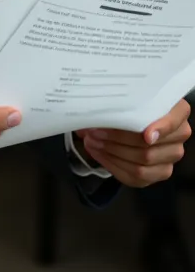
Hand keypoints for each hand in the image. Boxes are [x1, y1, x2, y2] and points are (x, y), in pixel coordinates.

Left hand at [76, 99, 190, 186]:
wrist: (138, 114)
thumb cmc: (135, 101)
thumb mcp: (134, 94)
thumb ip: (123, 100)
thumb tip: (98, 108)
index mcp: (177, 111)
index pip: (172, 122)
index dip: (160, 130)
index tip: (145, 135)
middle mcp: (179, 135)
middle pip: (149, 148)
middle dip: (117, 141)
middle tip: (94, 132)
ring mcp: (170, 157)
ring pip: (141, 165)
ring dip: (111, 154)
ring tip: (92, 141)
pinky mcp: (159, 172)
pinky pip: (135, 177)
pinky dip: (112, 165)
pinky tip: (98, 153)